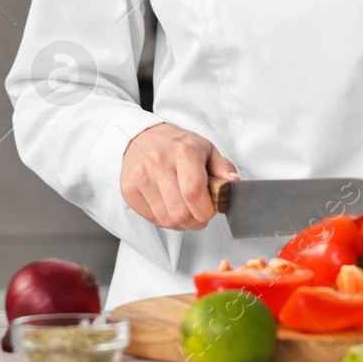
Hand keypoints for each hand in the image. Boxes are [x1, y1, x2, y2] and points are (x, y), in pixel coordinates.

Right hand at [121, 122, 239, 229]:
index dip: (207, 209)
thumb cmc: (179, 146)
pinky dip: (165, 220)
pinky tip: (169, 206)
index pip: (194, 191)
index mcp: (184, 150)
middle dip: (196, 221)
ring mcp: (141, 176)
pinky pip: (152, 219)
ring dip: (181, 223)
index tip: (211, 209)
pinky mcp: (129, 189)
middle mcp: (159, 161)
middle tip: (200, 214)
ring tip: (185, 210)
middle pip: (180, 211)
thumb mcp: (207, 149)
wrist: (144, 138)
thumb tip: (233, 183)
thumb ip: (223, 168)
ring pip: (166, 219)